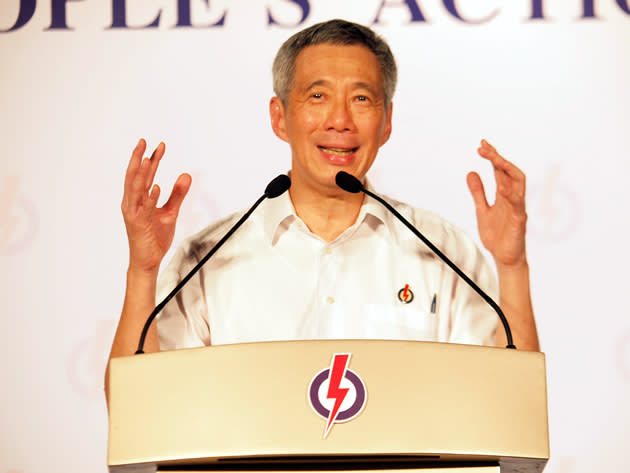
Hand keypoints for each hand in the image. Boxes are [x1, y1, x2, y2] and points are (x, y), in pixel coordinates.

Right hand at [121, 139, 191, 273]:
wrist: (148, 260)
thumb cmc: (155, 236)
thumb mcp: (171, 212)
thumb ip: (177, 194)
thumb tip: (186, 175)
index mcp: (138, 199)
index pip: (144, 175)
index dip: (151, 159)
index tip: (160, 145)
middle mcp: (132, 203)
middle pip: (135, 176)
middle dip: (139, 158)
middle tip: (145, 141)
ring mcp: (134, 213)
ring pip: (136, 189)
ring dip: (142, 174)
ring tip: (147, 159)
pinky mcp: (139, 224)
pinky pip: (145, 209)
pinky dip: (150, 198)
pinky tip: (156, 186)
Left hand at [466, 139, 526, 269]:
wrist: (504, 258)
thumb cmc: (497, 235)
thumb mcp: (482, 210)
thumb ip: (478, 192)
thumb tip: (471, 172)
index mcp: (504, 195)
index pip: (499, 170)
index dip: (492, 157)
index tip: (481, 144)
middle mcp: (513, 198)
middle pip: (509, 172)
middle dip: (497, 158)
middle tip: (483, 148)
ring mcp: (517, 208)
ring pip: (518, 184)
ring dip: (506, 170)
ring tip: (494, 159)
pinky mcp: (519, 221)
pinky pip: (518, 205)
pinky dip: (511, 196)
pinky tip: (502, 188)